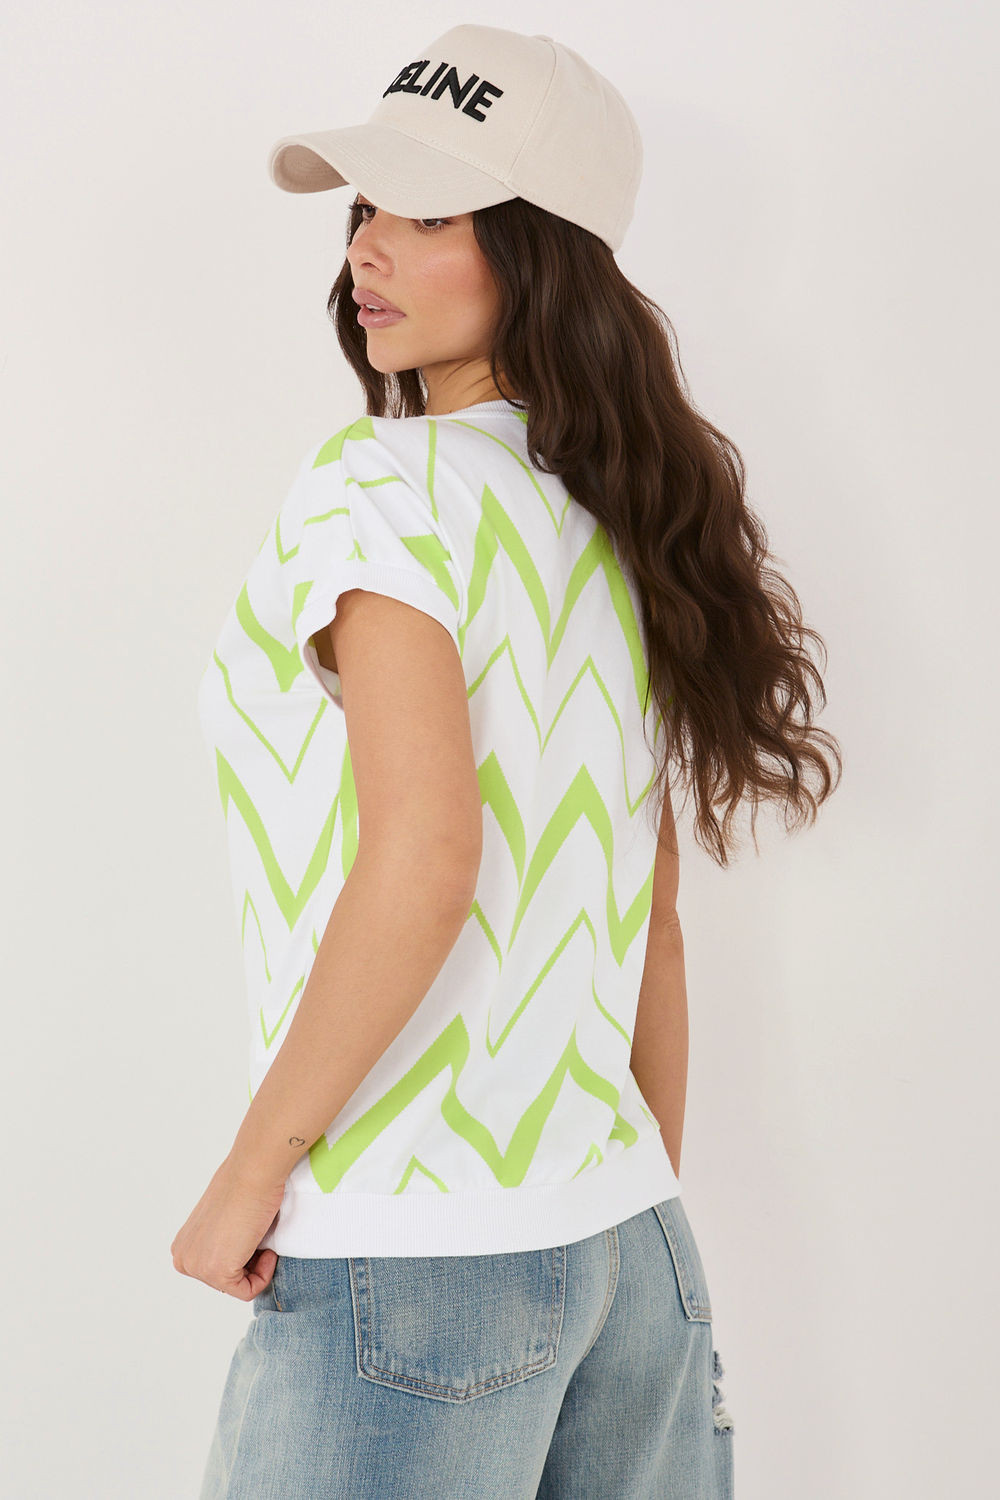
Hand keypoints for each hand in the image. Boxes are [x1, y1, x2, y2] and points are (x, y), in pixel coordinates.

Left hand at [170, 1156, 286, 1299]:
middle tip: (255, 1234)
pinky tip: (265, 1249)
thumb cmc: (244, 1185)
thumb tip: (234, 1248)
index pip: (217, 1270)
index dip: (241, 1255)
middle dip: (247, 1262)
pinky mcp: (217, 1272)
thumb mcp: (221, 1221)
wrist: (253, 1172)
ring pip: (237, 1287)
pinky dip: (264, 1275)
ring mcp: (198, 1267)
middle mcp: (184, 1259)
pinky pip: (248, 1291)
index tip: (248, 1232)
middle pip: (226, 1281)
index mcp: (183, 1247)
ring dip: (257, 1266)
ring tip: (258, 1237)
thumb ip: (218, 1241)